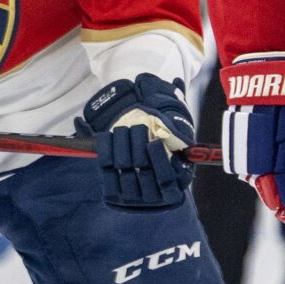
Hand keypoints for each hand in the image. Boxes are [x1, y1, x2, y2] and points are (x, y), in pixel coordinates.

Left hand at [77, 73, 195, 209]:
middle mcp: (154, 197)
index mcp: (174, 188)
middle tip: (137, 127)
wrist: (139, 166)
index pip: (168, 179)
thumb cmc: (161, 147)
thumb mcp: (175, 136)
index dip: (160, 160)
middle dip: (138, 146)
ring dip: (122, 147)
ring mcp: (133, 198)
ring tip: (123, 129)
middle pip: (145, 173)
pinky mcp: (114, 194)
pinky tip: (106, 137)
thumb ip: (176, 114)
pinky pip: (107, 174)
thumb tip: (179, 84)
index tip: (154, 141)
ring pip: (126, 172)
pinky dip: (105, 153)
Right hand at [218, 56, 284, 232]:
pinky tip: (277, 164)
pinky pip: (253, 170)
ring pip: (262, 186)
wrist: (268, 77)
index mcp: (282, 169)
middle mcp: (260, 169)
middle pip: (274, 200)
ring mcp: (246, 158)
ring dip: (277, 188)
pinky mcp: (239, 148)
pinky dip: (266, 172)